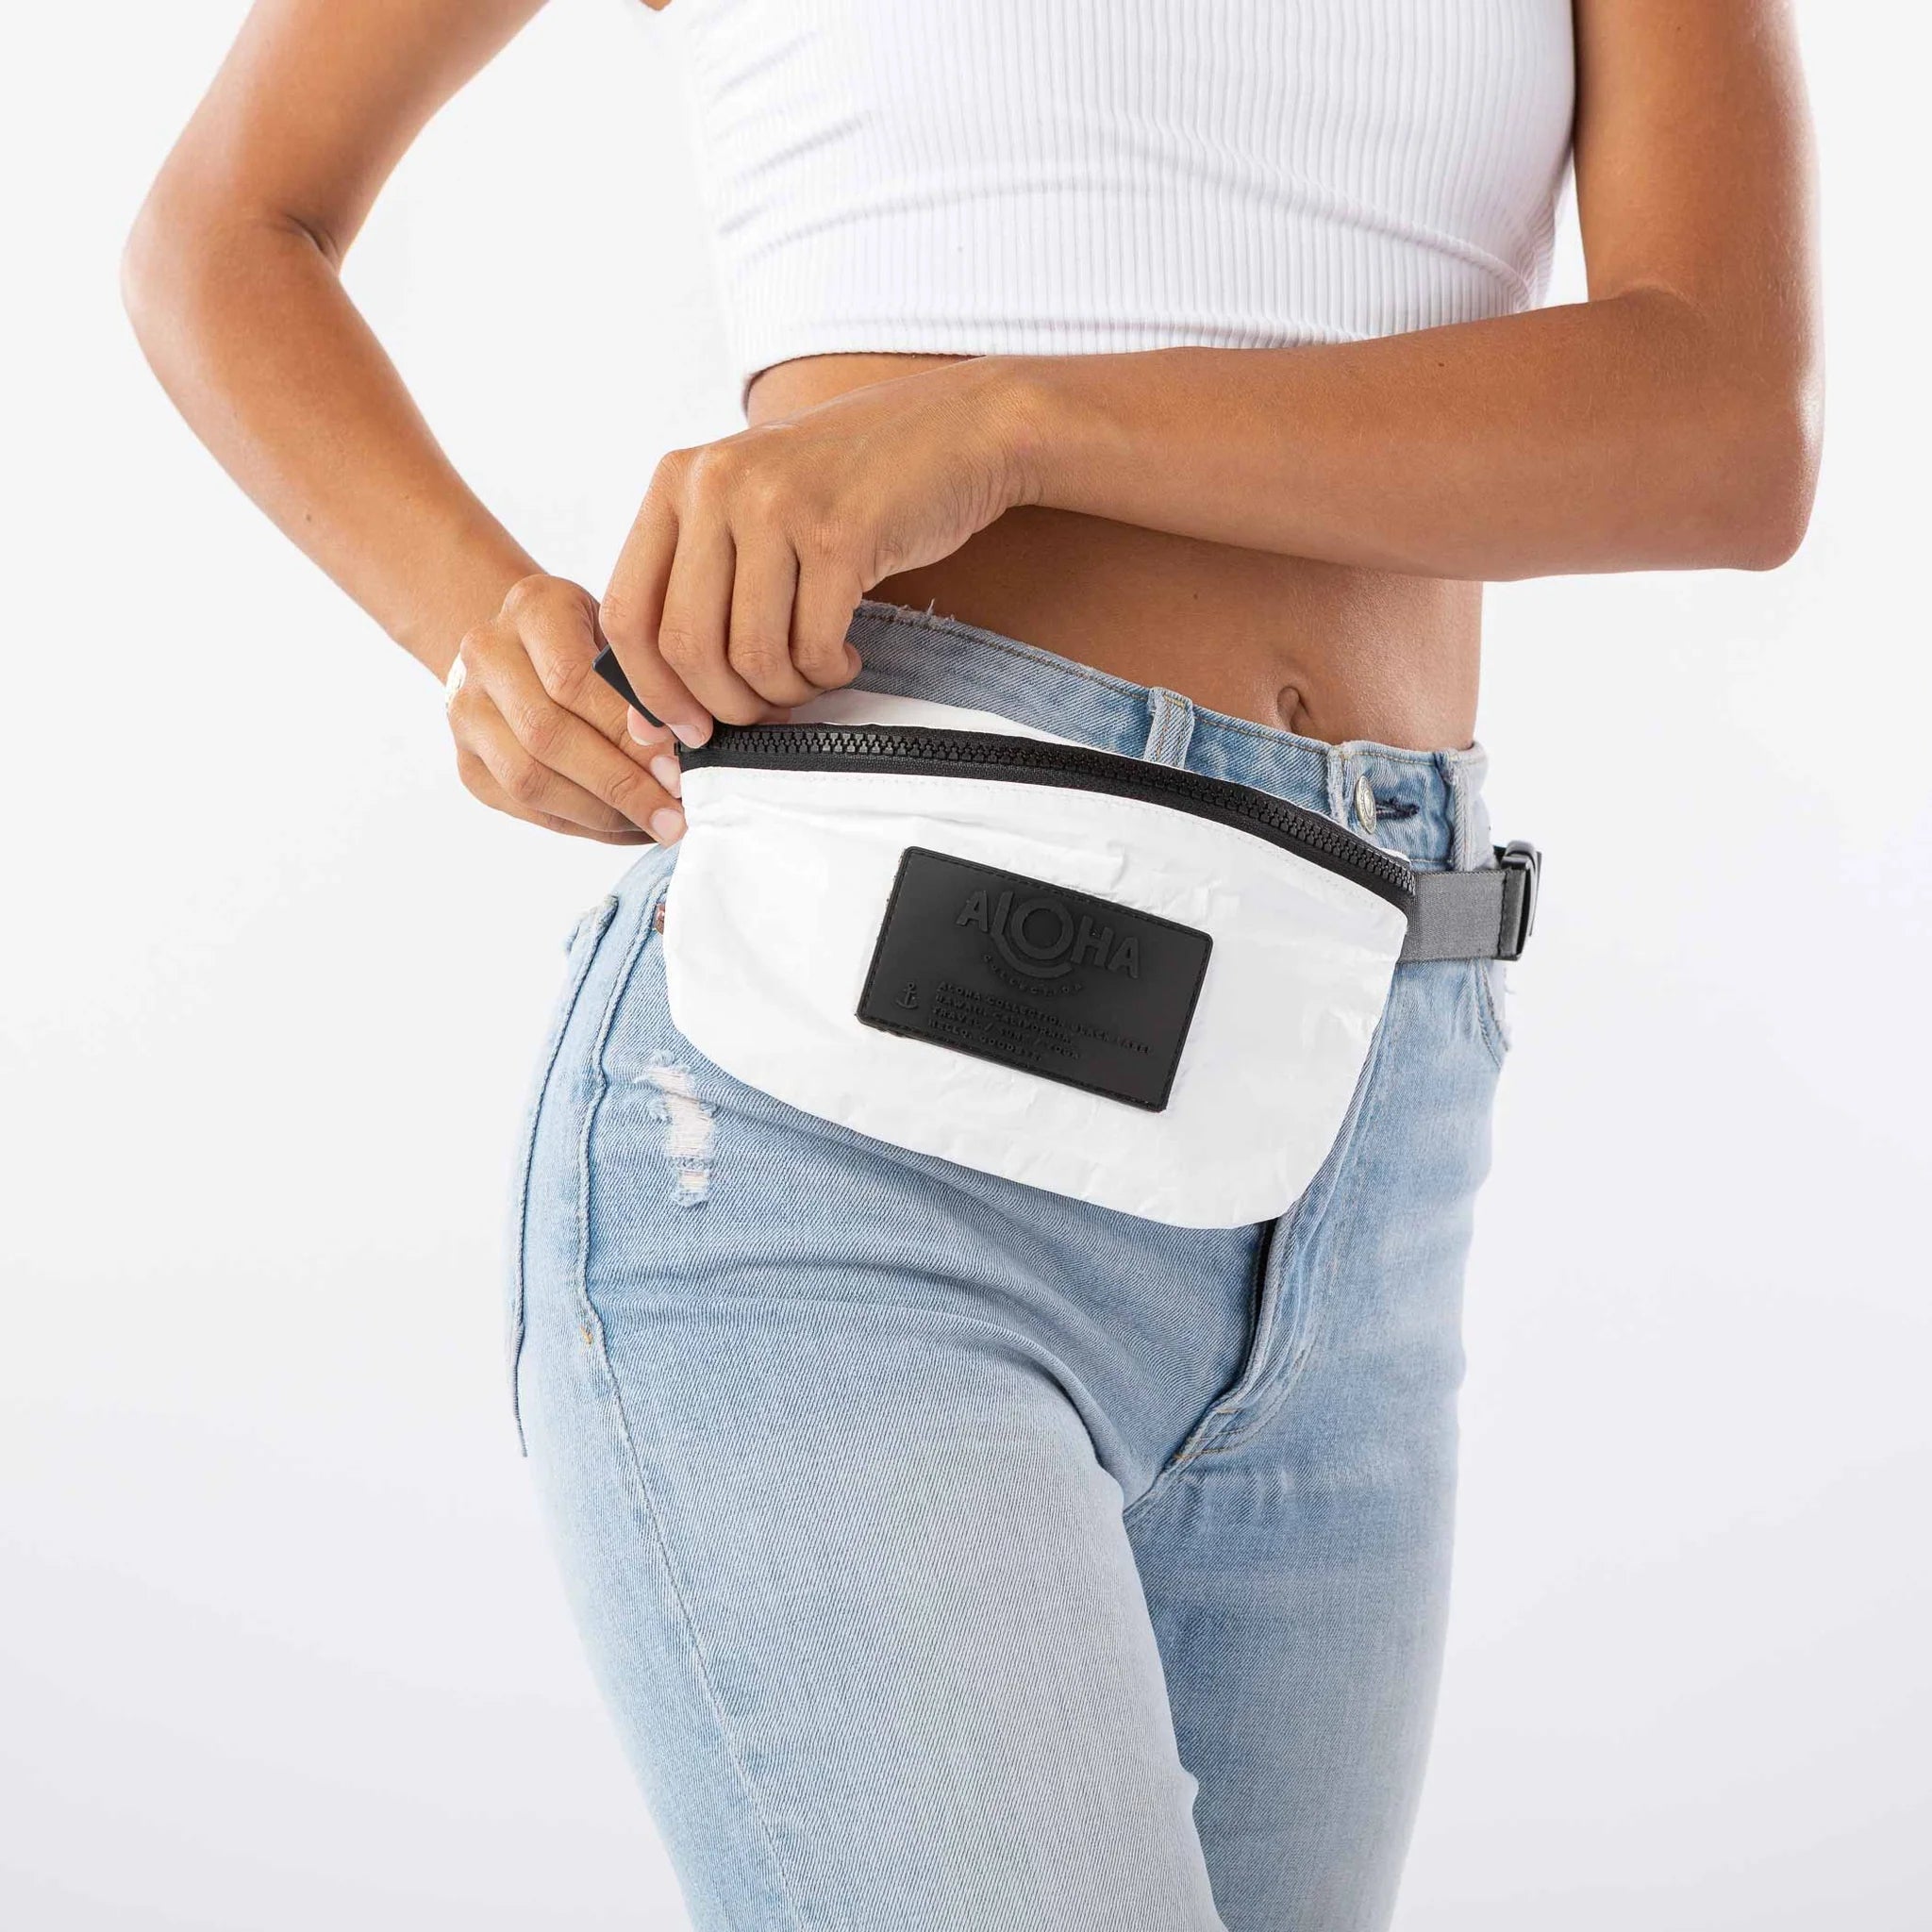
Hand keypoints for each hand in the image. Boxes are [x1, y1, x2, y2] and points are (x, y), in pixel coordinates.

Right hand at [445, 573, 688, 844]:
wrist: (524, 649)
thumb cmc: (593, 641)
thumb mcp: (621, 633)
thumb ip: (645, 679)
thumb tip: (686, 749)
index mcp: (532, 607)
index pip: (573, 679)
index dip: (628, 731)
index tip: (680, 767)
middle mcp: (485, 655)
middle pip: (548, 735)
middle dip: (620, 782)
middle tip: (675, 812)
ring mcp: (467, 712)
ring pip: (530, 780)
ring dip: (602, 813)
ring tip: (656, 825)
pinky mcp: (468, 764)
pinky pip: (527, 808)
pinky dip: (585, 825)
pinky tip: (628, 827)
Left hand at [599, 358, 1034, 742]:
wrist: (957, 428)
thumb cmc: (850, 484)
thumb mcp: (751, 508)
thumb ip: (696, 586)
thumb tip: (651, 711)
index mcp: (678, 480)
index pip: (626, 610)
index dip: (651, 688)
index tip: (686, 727)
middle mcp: (717, 484)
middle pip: (685, 644)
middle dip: (725, 705)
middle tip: (762, 715)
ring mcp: (778, 505)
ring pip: (751, 656)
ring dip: (785, 693)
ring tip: (812, 680)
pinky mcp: (840, 534)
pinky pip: (813, 648)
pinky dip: (828, 674)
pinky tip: (845, 657)